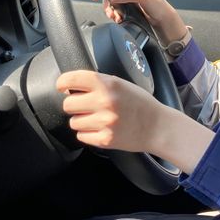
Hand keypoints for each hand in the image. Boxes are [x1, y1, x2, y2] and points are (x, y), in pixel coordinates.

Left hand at [56, 70, 214, 172]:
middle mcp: (104, 102)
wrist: (157, 126)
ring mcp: (104, 122)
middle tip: (86, 106)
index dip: (63, 83)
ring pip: (73, 122)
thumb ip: (98, 83)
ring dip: (81, 120)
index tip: (62, 87)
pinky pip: (82, 136)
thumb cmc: (139, 103)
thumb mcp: (120, 83)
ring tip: (97, 119)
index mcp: (107, 84)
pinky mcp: (105, 139)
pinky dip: (88, 133)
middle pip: (68, 104)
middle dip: (75, 105)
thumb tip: (71, 87)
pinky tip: (100, 129)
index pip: (71, 79)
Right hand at [91, 0, 187, 44]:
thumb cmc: (157, 4)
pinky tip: (117, 18)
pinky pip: (114, 8)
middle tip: (106, 8)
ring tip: (114, 16)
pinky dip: (114, 14)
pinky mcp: (125, 5)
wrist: (162, 18)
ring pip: (110, 0)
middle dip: (105, 0)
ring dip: (109, 9)